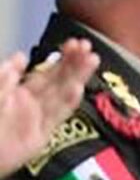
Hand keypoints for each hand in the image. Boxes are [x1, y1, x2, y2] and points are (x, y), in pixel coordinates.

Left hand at [0, 40, 97, 173]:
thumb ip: (5, 76)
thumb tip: (20, 56)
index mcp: (18, 93)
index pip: (46, 72)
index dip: (61, 57)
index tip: (74, 44)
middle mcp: (30, 104)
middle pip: (58, 81)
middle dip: (74, 64)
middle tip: (87, 47)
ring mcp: (36, 119)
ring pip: (61, 94)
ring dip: (77, 77)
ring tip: (91, 60)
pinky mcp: (40, 135)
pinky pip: (56, 116)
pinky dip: (67, 102)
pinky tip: (78, 88)